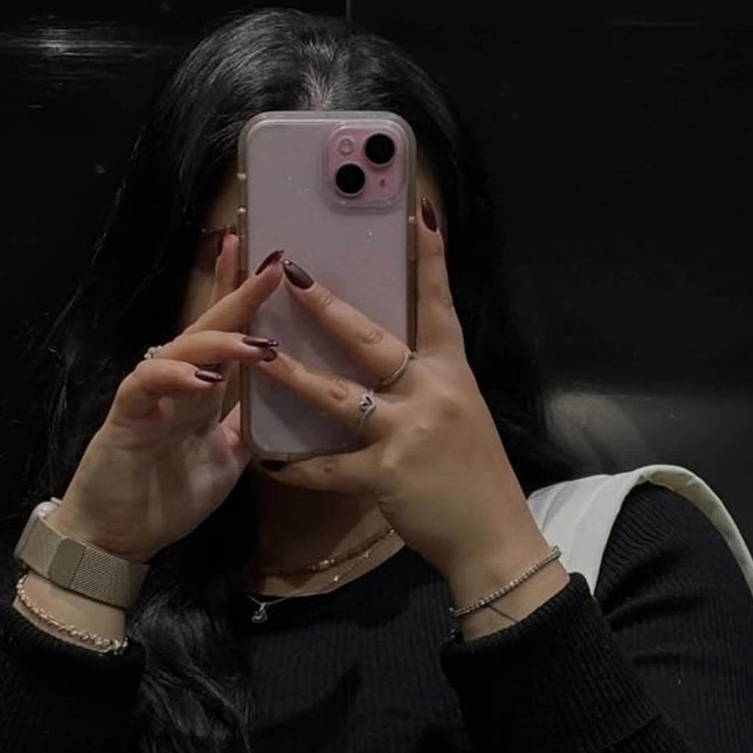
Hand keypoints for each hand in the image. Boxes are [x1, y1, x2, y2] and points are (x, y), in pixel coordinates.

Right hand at [53, 238, 283, 563]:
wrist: (118, 539)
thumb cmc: (166, 500)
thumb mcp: (225, 463)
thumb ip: (246, 430)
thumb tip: (282, 407)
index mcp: (202, 395)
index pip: (227, 337)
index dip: (246, 299)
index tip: (275, 264)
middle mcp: (178, 387)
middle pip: (208, 330)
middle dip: (238, 296)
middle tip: (272, 268)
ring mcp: (151, 397)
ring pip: (182, 351)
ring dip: (219, 342)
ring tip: (254, 341)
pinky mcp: (127, 415)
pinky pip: (147, 385)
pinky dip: (174, 377)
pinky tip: (201, 377)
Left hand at [249, 200, 545, 579]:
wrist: (494, 539)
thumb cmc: (475, 480)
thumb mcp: (462, 418)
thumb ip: (427, 388)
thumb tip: (389, 365)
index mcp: (452, 374)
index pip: (438, 307)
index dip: (430, 260)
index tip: (417, 213)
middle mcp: (432, 394)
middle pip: (372, 341)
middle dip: (328, 307)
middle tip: (292, 273)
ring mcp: (408, 433)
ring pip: (341, 397)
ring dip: (296, 375)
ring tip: (259, 355)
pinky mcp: (387, 474)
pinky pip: (331, 469)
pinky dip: (297, 468)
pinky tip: (268, 462)